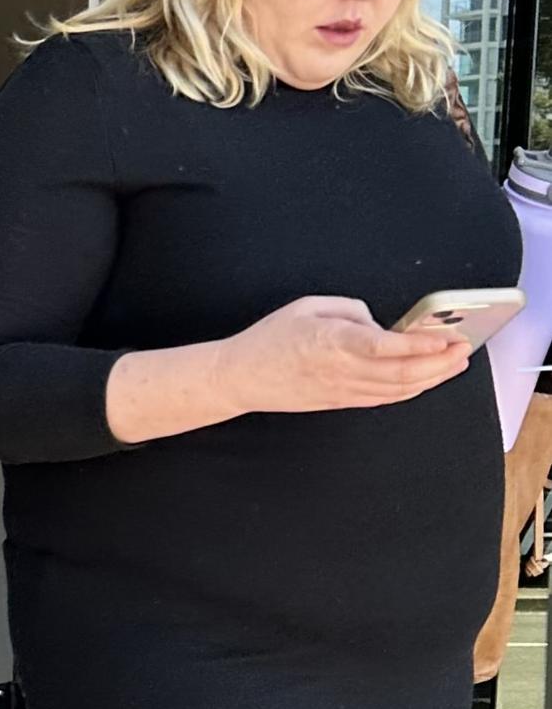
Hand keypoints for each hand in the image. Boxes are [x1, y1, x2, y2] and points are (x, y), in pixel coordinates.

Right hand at [215, 295, 472, 413]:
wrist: (244, 377)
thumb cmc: (271, 338)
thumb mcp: (307, 306)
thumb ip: (349, 309)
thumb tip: (378, 323)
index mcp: (333, 342)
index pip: (386, 346)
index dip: (420, 345)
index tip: (446, 339)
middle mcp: (343, 371)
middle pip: (402, 373)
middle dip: (440, 364)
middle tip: (464, 350)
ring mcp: (344, 391)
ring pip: (399, 390)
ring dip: (432, 379)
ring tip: (455, 365)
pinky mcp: (342, 403)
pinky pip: (385, 399)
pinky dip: (411, 390)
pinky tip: (426, 380)